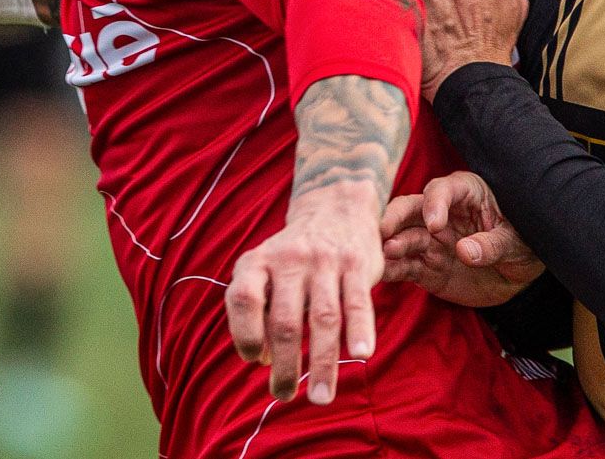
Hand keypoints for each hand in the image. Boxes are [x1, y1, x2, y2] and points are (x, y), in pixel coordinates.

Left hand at [225, 180, 383, 405]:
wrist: (334, 207)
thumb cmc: (292, 257)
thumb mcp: (263, 270)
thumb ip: (257, 311)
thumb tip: (263, 361)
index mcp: (257, 262)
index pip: (243, 299)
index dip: (244, 335)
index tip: (256, 361)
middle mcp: (288, 259)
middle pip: (284, 320)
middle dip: (284, 365)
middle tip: (284, 395)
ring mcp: (324, 261)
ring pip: (323, 318)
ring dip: (323, 363)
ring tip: (322, 397)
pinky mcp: (356, 264)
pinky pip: (358, 302)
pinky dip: (359, 331)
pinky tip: (360, 356)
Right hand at [381, 171, 541, 306]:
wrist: (520, 277)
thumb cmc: (523, 245)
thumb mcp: (515, 243)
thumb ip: (491, 245)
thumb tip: (465, 251)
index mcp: (467, 194)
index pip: (445, 190)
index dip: (436, 203)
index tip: (434, 224)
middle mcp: (442, 213)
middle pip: (411, 208)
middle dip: (394, 217)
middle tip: (383, 230)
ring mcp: (431, 240)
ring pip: (403, 237)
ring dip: (390, 244)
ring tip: (381, 255)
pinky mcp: (426, 266)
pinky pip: (404, 266)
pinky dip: (391, 269)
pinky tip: (379, 274)